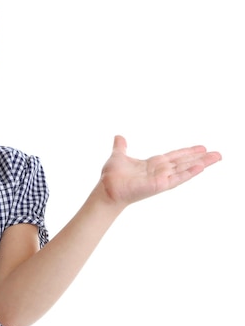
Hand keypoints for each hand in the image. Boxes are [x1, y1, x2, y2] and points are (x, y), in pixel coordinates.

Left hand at [98, 135, 221, 206]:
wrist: (107, 188)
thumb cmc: (112, 176)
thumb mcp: (118, 156)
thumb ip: (121, 147)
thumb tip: (119, 137)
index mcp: (152, 164)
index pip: (174, 156)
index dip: (187, 152)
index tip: (201, 147)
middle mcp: (160, 171)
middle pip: (184, 162)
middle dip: (201, 157)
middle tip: (217, 153)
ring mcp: (162, 178)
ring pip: (185, 169)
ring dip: (201, 163)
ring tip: (216, 157)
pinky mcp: (160, 185)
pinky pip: (178, 178)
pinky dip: (189, 172)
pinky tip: (201, 166)